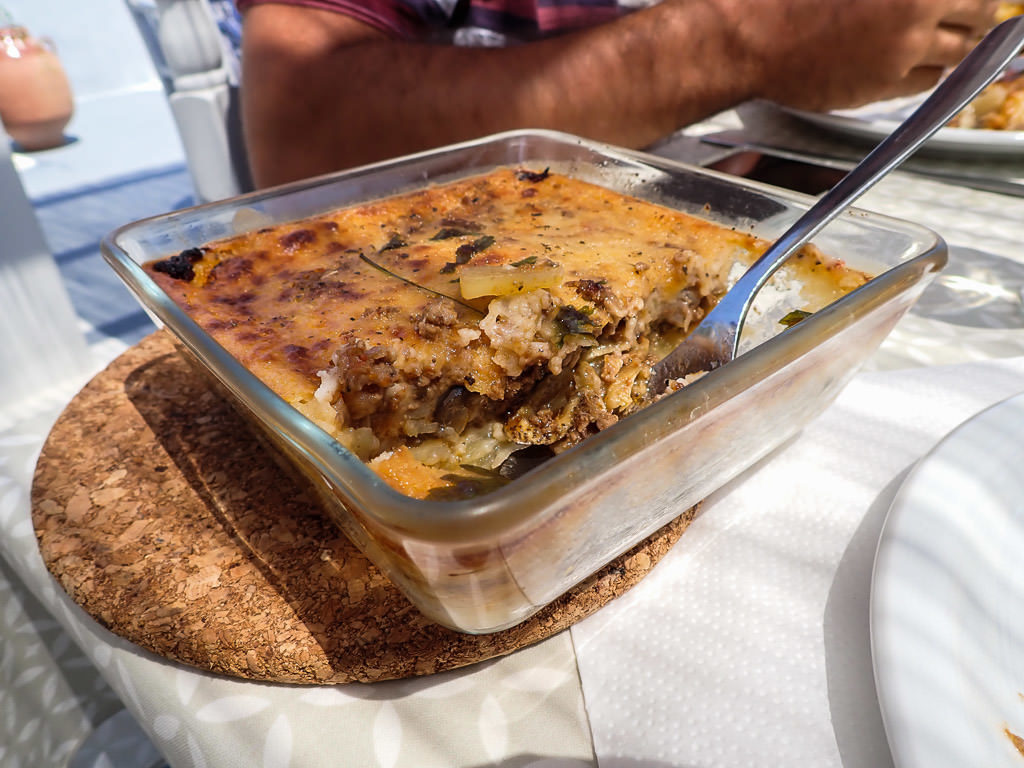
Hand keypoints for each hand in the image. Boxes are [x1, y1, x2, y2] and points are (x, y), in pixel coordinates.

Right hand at [711, 0, 1000, 110]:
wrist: (753, 39)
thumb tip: (918, 2)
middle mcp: (915, 10)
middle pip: (977, 13)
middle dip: (972, 13)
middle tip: (966, 14)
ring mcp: (902, 50)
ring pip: (957, 52)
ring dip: (954, 45)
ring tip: (939, 40)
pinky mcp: (883, 84)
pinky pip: (926, 82)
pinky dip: (926, 71)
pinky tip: (909, 61)